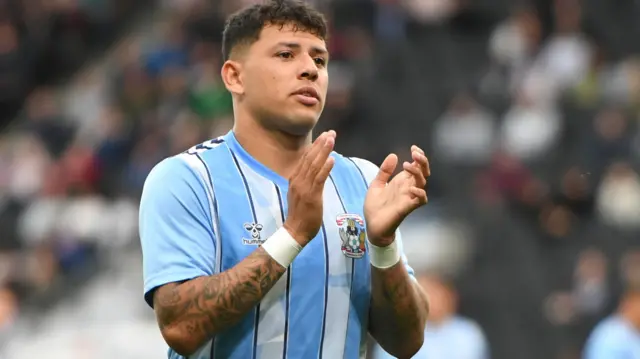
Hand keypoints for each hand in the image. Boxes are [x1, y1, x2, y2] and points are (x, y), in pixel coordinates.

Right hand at [283, 131, 335, 245]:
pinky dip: (325, 168)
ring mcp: (303, 188)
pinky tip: (332, 159)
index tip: (325, 135)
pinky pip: (319, 179)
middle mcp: (298, 180)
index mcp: (295, 178)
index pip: (306, 158)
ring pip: (314, 165)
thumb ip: (306, 181)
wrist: (295, 231)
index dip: (316, 146)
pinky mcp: (311, 196)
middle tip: (331, 132)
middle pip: (310, 158)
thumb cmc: (301, 214)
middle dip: (321, 144)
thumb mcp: (301, 193)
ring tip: (332, 139)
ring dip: (324, 151)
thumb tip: (315, 171)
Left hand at [364, 145, 429, 246]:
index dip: (418, 157)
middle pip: (423, 172)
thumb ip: (384, 171)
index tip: (413, 148)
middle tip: (415, 154)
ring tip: (406, 166)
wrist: (372, 225)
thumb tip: (393, 155)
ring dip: (417, 173)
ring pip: (422, 183)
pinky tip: (412, 188)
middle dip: (422, 161)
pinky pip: (421, 200)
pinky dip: (420, 193)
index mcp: (402, 181)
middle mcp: (408, 188)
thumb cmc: (375, 206)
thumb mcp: (376, 184)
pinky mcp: (408, 207)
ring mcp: (409, 197)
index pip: (416, 166)